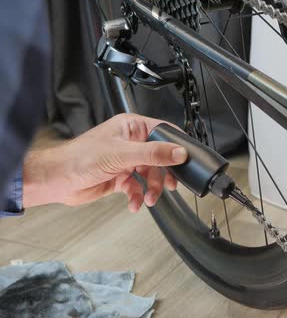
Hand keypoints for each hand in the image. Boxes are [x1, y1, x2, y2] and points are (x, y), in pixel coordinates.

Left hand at [23, 113, 187, 211]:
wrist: (57, 180)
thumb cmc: (80, 158)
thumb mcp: (123, 154)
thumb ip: (153, 154)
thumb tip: (179, 152)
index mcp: (131, 127)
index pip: (163, 132)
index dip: (175, 146)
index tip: (185, 160)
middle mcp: (130, 142)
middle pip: (159, 158)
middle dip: (163, 175)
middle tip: (169, 186)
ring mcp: (125, 161)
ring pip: (150, 175)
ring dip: (152, 189)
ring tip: (149, 198)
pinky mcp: (120, 177)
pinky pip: (137, 188)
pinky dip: (138, 197)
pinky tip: (135, 203)